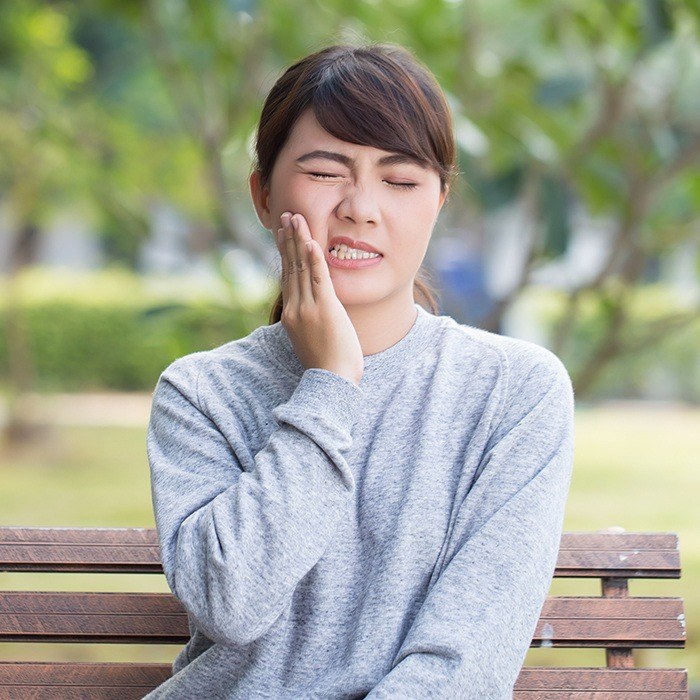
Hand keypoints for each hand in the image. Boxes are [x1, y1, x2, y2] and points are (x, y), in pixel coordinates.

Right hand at [275, 211, 363, 385]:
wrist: (332, 382)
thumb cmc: (327, 366)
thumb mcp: (311, 340)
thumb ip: (308, 322)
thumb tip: (310, 313)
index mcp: (291, 315)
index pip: (288, 277)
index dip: (286, 253)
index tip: (284, 234)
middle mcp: (295, 308)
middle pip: (291, 267)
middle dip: (289, 239)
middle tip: (287, 216)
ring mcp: (308, 308)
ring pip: (302, 268)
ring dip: (300, 241)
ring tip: (296, 219)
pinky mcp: (325, 309)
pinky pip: (319, 279)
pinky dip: (314, 259)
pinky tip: (312, 242)